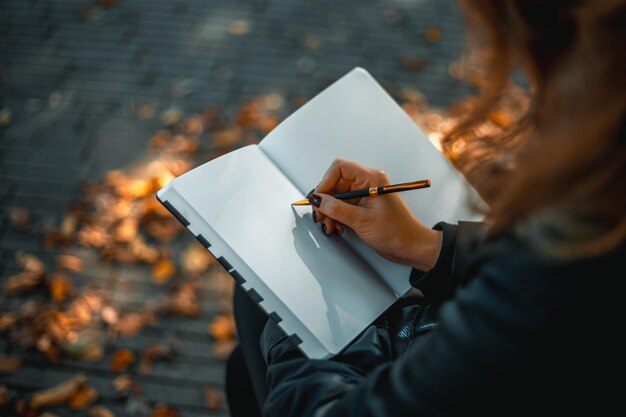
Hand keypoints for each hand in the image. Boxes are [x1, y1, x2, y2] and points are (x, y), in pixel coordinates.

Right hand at [309, 158, 441, 270]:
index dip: (326, 181)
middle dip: (325, 201)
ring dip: (329, 212)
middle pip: (336, 184)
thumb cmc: (396, 232)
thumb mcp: (361, 220)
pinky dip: (335, 217)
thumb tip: (317, 199)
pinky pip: (341, 207)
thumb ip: (336, 209)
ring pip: (336, 197)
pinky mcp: (362, 207)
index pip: (340, 168)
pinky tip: (337, 228)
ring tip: (329, 226)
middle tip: (321, 216)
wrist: (410, 247)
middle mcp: (367, 184)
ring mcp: (364, 196)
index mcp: (371, 179)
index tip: (319, 198)